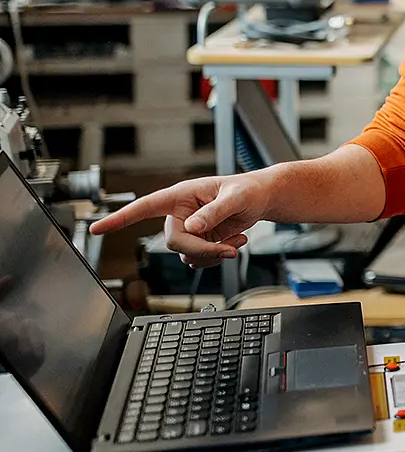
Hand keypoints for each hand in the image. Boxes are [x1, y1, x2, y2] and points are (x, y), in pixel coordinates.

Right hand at [89, 173, 269, 268]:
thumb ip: (214, 212)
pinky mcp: (199, 242)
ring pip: (186, 255)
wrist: (260, 200)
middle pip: (173, 242)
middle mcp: (180, 214)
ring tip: (236, 243)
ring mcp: (189, 230)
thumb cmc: (248, 190)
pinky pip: (198, 260)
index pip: (144, 207)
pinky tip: (234, 244)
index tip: (96, 229)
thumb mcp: (236, 198)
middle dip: (201, 250)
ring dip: (212, 255)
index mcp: (181, 196)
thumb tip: (192, 227)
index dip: (120, 218)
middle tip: (227, 250)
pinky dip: (217, 258)